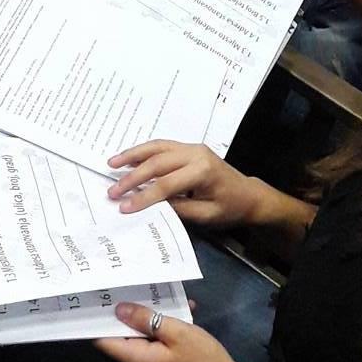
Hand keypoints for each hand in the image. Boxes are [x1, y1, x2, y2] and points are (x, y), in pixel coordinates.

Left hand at [98, 305, 247, 361]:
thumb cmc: (201, 359)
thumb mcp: (176, 332)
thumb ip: (145, 320)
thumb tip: (118, 310)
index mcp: (135, 360)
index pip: (103, 341)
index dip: (99, 320)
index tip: (102, 298)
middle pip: (123, 338)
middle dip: (131, 314)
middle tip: (137, 288)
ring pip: (141, 340)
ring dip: (153, 320)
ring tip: (170, 298)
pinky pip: (154, 348)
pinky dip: (163, 333)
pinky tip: (183, 315)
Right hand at [107, 140, 260, 225]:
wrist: (248, 195)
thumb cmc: (230, 208)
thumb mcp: (205, 216)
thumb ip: (177, 209)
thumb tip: (149, 206)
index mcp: (202, 171)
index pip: (166, 184)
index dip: (143, 197)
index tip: (124, 207)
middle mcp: (195, 153)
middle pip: (157, 163)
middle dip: (132, 177)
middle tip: (112, 191)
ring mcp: (192, 148)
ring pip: (157, 147)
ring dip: (133, 155)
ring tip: (112, 164)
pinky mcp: (189, 148)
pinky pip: (163, 146)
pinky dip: (144, 151)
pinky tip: (129, 158)